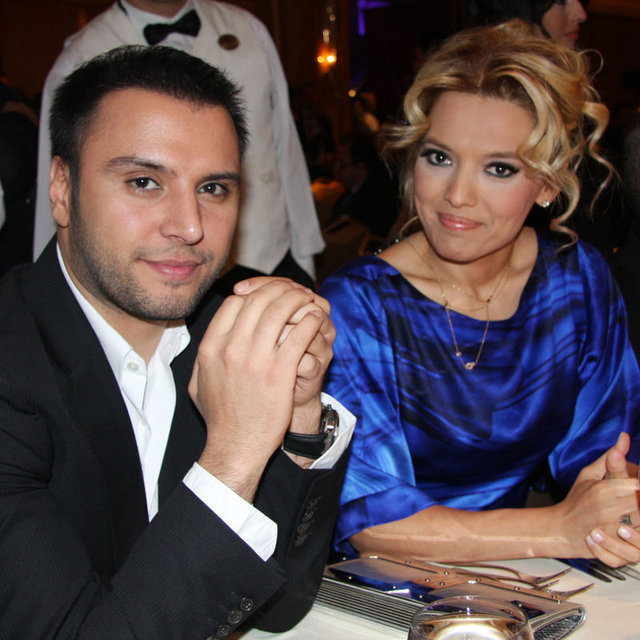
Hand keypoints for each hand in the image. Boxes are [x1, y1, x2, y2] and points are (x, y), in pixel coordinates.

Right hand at [188, 278, 327, 498]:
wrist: (236, 446)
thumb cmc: (220, 416)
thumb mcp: (197, 383)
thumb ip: (202, 357)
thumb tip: (209, 338)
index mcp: (211, 347)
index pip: (235, 302)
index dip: (256, 292)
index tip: (270, 296)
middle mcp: (231, 348)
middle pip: (258, 300)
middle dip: (281, 289)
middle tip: (295, 291)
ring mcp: (256, 359)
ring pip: (280, 311)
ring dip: (298, 300)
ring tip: (308, 300)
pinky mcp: (280, 372)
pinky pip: (298, 334)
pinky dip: (309, 321)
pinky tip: (315, 319)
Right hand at [555, 433, 639, 566]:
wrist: (561, 530)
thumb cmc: (576, 500)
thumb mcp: (589, 475)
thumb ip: (611, 457)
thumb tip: (625, 436)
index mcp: (604, 489)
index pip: (638, 484)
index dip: (639, 481)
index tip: (636, 483)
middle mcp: (611, 509)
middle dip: (639, 498)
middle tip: (631, 496)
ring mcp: (615, 529)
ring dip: (638, 515)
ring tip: (630, 509)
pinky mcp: (618, 546)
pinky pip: (638, 540)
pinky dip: (637, 534)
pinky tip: (631, 525)